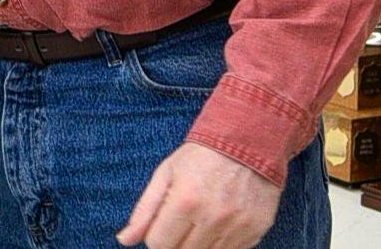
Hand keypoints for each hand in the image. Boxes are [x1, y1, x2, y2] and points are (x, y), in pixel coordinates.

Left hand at [117, 142, 281, 248]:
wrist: (249, 142)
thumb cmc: (200, 157)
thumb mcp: (166, 174)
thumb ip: (145, 210)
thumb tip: (125, 240)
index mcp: (185, 202)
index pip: (159, 244)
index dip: (157, 236)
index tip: (164, 223)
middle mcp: (212, 218)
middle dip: (177, 241)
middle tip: (183, 221)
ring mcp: (237, 227)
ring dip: (199, 244)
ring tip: (202, 220)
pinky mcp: (255, 231)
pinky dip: (221, 243)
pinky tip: (221, 221)